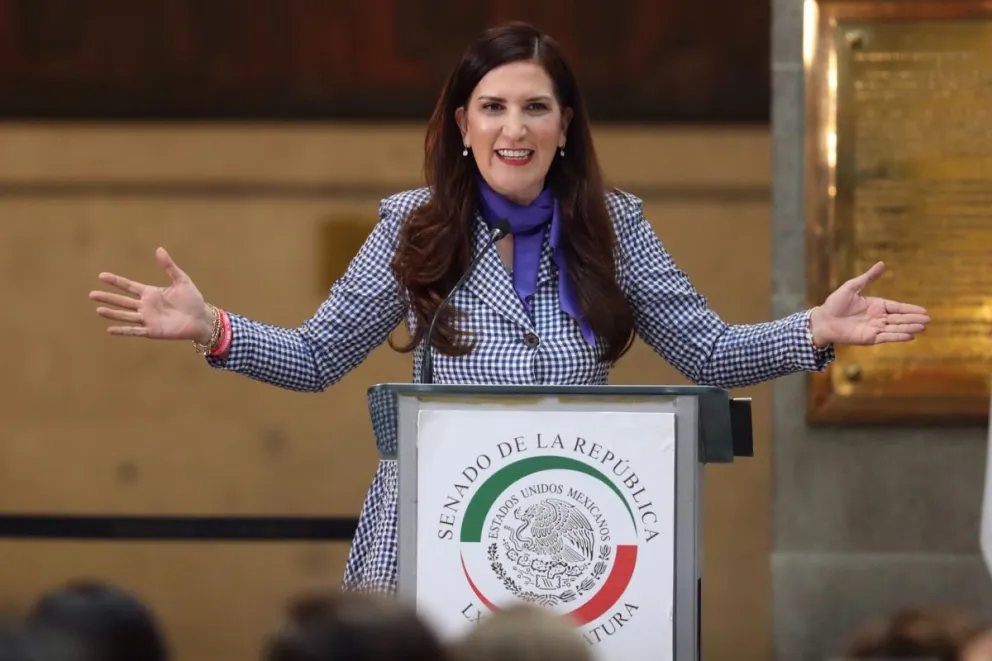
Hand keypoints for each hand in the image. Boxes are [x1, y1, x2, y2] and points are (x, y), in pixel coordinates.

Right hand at [89, 247, 213, 342]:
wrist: (202, 319)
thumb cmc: (193, 300)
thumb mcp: (182, 281)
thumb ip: (169, 267)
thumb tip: (159, 249)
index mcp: (151, 293)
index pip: (129, 286)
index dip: (116, 281)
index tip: (101, 276)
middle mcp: (146, 306)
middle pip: (122, 301)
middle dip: (108, 297)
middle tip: (91, 294)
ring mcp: (148, 319)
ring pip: (125, 315)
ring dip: (112, 313)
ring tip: (98, 310)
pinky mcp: (153, 331)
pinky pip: (134, 331)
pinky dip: (123, 330)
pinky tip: (109, 329)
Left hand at [809, 261, 929, 346]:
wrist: (823, 320)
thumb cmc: (835, 303)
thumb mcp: (852, 287)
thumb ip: (868, 277)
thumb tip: (882, 263)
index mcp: (876, 305)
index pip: (897, 307)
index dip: (910, 309)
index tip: (924, 311)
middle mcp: (878, 317)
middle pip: (900, 318)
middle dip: (914, 319)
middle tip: (928, 320)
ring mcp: (875, 328)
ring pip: (896, 328)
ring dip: (909, 328)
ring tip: (923, 327)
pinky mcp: (869, 338)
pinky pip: (887, 337)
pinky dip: (898, 337)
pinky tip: (910, 336)